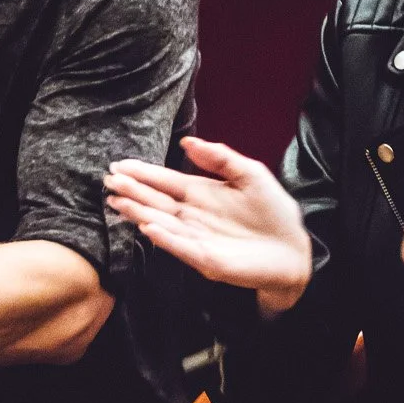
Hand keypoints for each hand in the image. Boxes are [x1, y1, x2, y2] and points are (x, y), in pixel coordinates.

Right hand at [108, 137, 313, 316]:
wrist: (294, 249)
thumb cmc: (273, 212)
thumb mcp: (250, 174)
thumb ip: (220, 158)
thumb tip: (187, 142)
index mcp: (201, 193)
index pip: (165, 181)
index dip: (142, 174)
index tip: (119, 166)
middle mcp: (193, 215)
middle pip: (156, 201)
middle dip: (132, 192)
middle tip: (109, 181)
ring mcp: (197, 238)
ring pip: (161, 223)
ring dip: (140, 214)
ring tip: (118, 203)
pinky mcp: (207, 260)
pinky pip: (182, 247)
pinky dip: (165, 238)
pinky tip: (149, 227)